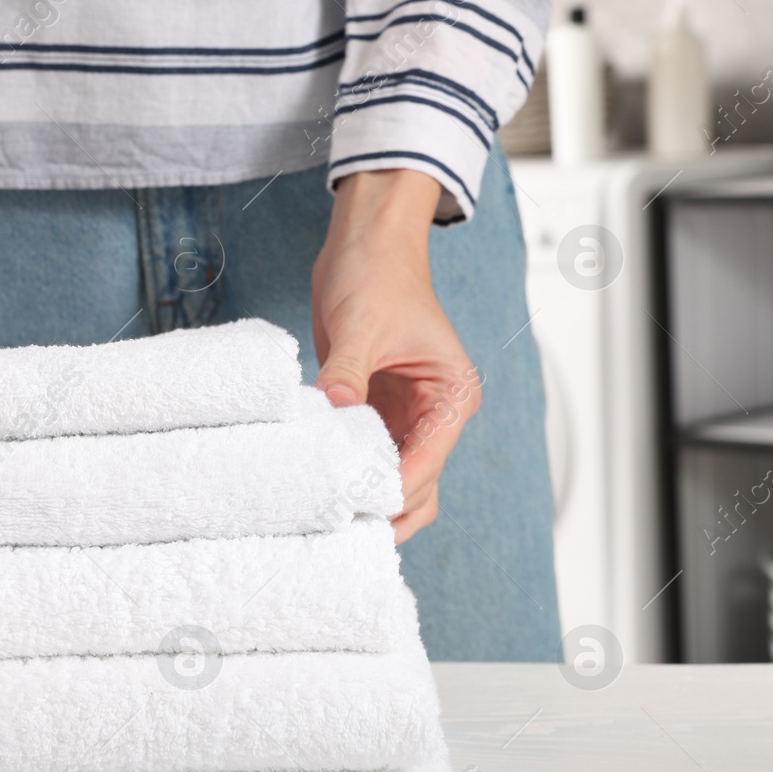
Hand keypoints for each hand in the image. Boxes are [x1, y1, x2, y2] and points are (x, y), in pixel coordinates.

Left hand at [312, 169, 480, 542]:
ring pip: (394, 479)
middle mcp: (434, 412)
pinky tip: (321, 486)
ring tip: (330, 519)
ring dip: (367, 496)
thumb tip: (336, 407)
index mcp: (451, 394)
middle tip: (341, 528)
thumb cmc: (379, 273)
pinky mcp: (376, 411)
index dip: (393, 489)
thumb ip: (349, 371)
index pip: (427, 462)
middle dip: (386, 508)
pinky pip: (366, 456)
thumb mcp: (362, 324)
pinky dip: (348, 472)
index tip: (357, 509)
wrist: (365, 243)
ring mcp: (405, 416)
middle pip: (418, 485)